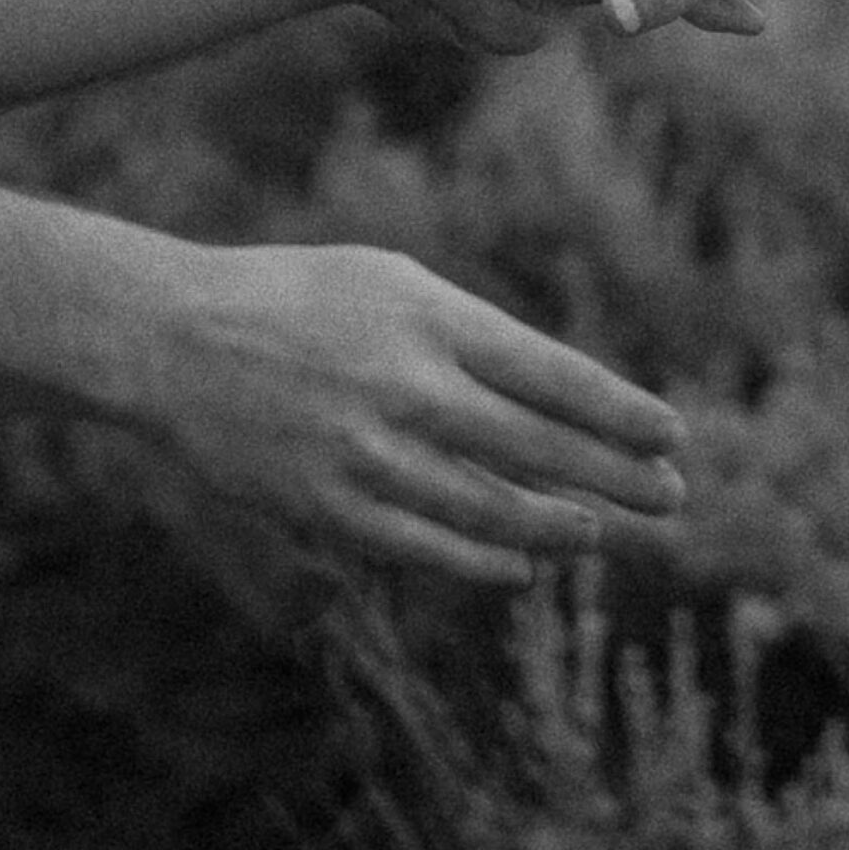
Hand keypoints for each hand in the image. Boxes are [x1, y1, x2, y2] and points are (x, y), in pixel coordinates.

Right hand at [154, 241, 686, 584]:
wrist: (174, 340)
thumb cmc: (301, 300)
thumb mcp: (394, 283)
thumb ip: (472, 338)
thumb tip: (557, 398)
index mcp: (431, 318)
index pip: (553, 375)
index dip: (621, 412)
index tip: (674, 435)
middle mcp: (407, 387)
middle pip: (538, 448)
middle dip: (616, 478)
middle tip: (673, 499)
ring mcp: (366, 454)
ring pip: (489, 509)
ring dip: (558, 528)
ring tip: (601, 533)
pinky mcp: (326, 507)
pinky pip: (424, 547)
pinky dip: (483, 561)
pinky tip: (523, 566)